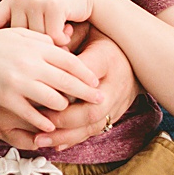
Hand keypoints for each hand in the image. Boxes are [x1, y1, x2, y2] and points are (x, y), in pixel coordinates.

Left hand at [0, 0, 105, 45]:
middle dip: (32, 49)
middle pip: (16, 39)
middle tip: (47, 48)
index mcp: (12, 2)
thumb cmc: (59, 12)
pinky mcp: (52, 5)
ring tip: (61, 36)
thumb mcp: (35, 18)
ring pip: (36, 40)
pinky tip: (69, 31)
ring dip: (51, 45)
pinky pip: (53, 37)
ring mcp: (36, 1)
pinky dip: (63, 39)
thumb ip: (19, 32)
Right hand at [0, 28, 102, 133]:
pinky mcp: (6, 98)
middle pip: (67, 81)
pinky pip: (32, 115)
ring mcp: (18, 82)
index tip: (96, 82)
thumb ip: (40, 39)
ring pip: (53, 100)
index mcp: (34, 46)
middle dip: (86, 93)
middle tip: (100, 100)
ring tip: (70, 111)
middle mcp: (29, 63)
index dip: (85, 72)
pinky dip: (44, 122)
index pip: (69, 60)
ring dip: (63, 108)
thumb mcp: (17, 34)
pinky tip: (50, 126)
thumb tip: (63, 45)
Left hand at [35, 29, 138, 149]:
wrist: (134, 55)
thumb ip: (69, 37)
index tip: (41, 89)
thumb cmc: (101, 39)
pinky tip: (55, 144)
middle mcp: (115, 84)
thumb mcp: (87, 30)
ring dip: (66, 135)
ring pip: (93, 125)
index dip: (64, 84)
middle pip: (91, 109)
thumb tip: (49, 42)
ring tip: (41, 140)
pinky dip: (74, 138)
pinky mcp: (115, 114)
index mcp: (107, 58)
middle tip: (39, 121)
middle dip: (63, 119)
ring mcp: (117, 103)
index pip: (85, 74)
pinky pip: (95, 130)